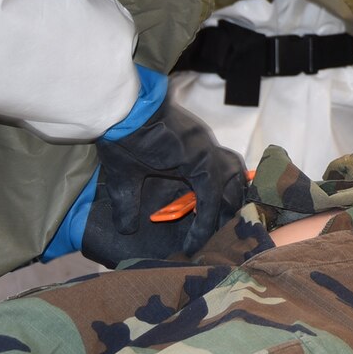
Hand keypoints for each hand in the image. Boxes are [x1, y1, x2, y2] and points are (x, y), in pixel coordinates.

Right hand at [83, 99, 250, 266]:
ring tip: (214, 242)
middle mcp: (206, 148)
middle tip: (222, 237)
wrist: (118, 111)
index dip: (220, 202)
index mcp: (194, 149)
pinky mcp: (199, 157)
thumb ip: (128, 202)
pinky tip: (196, 238)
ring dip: (225, 215)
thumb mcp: (125, 178)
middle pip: (234, 179)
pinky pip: (211, 193)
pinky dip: (207, 218)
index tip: (212, 229)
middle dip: (231, 208)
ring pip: (230, 186)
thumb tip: (125, 229)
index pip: (220, 176)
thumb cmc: (120, 136)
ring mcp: (206, 150)